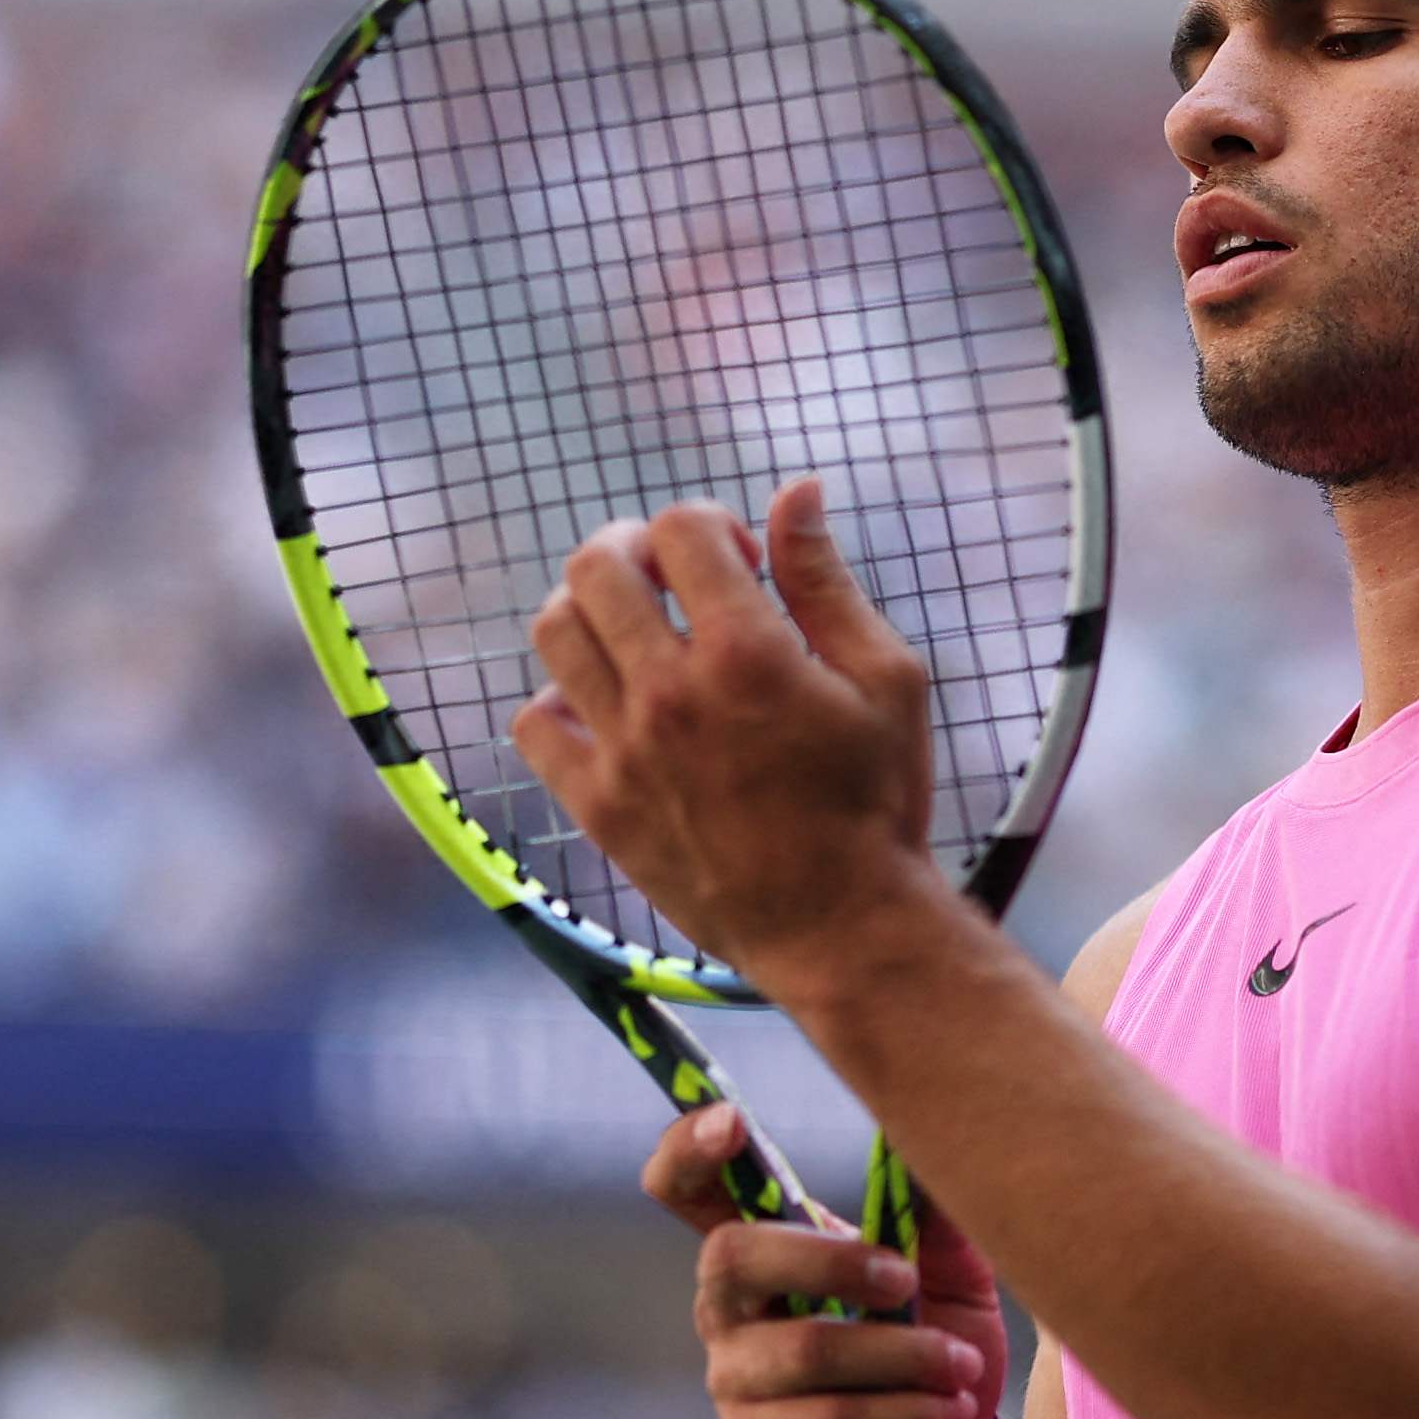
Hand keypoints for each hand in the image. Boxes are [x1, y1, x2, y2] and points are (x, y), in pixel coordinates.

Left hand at [516, 482, 937, 972]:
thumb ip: (827, 581)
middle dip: (636, 549)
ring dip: (590, 609)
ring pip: (555, 631)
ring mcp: (625, 751)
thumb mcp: (885, 679)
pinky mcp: (599, 806)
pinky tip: (606, 704)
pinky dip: (557, 698)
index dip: (711, 524)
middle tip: (673, 579)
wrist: (842, 929)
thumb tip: (796, 490)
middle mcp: (671, 695)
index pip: (680, 528)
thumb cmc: (878, 803)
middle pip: (597, 565)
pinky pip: (534, 723)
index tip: (742, 562)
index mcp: (748, 654)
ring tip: (633, 631)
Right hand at [641, 1103, 1003, 1418]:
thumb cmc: (930, 1351)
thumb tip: (941, 1142)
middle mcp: (728, 1309)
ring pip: (805, 1350)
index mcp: (762, 1249)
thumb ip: (937, 1221)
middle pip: (732, 1254)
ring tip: (962, 1371)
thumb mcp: (950, 1281)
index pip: (687, 1189)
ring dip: (903, 1357)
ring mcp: (733, 1382)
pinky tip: (944, 1415)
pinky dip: (902, 1415)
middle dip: (831, 1260)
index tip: (732, 1122)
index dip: (689, 1148)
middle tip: (905, 1282)